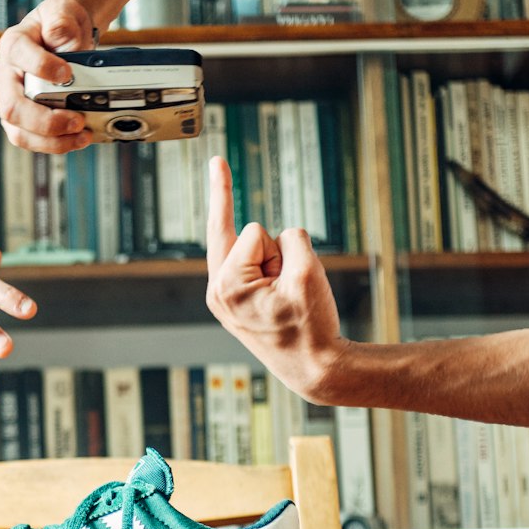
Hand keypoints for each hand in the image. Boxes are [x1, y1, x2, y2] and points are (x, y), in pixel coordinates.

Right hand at [0, 0, 95, 153]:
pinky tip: (78, 139)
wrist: (66, 39)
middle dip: (45, 120)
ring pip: (19, 132)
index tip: (67, 73)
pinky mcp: (23, 121)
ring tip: (81, 135)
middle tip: (76, 119)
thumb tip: (59, 35)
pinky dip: (56, 145)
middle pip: (11, 107)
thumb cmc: (60, 27)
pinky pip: (32, 140)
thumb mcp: (62, 13)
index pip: (16, 55)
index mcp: (12, 45)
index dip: (41, 67)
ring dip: (51, 141)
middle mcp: (6, 76)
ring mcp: (12, 101)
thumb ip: (60, 22)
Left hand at [204, 156, 347, 403]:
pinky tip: (279, 293)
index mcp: (228, 286)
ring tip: (287, 301)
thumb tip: (280, 235)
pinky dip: (268, 265)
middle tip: (215, 160)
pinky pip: (248, 261)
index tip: (267, 239)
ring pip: (252, 250)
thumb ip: (291, 239)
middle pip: (241, 234)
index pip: (256, 231)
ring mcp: (222, 297)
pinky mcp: (232, 299)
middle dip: (259, 237)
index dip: (281, 249)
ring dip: (275, 265)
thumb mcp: (308, 274)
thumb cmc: (310, 326)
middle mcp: (217, 291)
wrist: (313, 368)